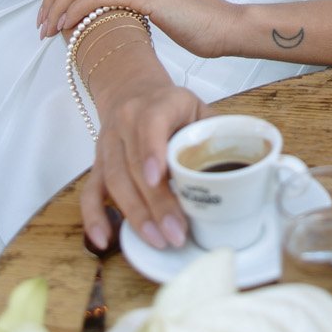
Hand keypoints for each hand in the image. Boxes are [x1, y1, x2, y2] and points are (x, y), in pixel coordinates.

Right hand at [79, 55, 207, 253]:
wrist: (131, 90)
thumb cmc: (172, 106)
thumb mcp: (197, 107)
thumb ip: (214, 133)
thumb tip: (241, 169)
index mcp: (155, 105)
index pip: (150, 125)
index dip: (152, 151)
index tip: (158, 179)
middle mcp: (125, 123)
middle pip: (134, 165)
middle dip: (155, 203)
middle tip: (176, 233)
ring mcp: (107, 146)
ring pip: (114, 182)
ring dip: (136, 215)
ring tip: (158, 240)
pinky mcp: (98, 165)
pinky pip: (89, 193)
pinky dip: (94, 218)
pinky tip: (104, 241)